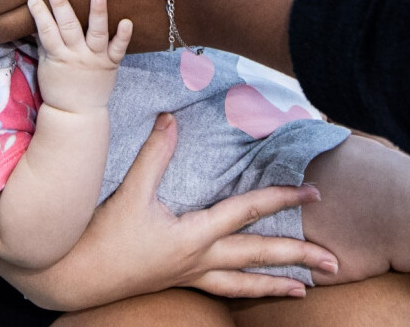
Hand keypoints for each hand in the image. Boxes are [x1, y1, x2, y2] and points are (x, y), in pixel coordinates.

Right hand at [0, 114, 338, 310]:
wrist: (73, 278)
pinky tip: (252, 289)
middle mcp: (199, 259)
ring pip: (244, 283)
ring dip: (277, 285)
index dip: (281, 199)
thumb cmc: (101, 237)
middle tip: (335, 262)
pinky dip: (244, 289)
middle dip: (299, 258)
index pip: (248, 213)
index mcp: (194, 235)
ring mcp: (190, 275)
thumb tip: (171, 118)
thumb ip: (153, 155)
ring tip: (306, 292)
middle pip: (259, 257)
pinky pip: (222, 289)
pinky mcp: (178, 281)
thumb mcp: (129, 193)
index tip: (314, 194)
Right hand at [29, 0, 132, 112]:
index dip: (39, 14)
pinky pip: (118, 50)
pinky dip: (123, 36)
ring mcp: (95, 59)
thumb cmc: (58, 88)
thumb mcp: (46, 66)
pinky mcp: (111, 64)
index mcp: (58, 56)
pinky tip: (127, 21)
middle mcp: (77, 55)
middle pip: (68, 27)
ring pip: (96, 33)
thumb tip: (35, 21)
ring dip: (97, 13)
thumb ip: (43, 44)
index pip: (46, 31)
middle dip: (61, 6)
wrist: (76, 114)